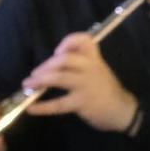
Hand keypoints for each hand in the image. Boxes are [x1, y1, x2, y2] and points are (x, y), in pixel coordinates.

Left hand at [23, 32, 138, 132]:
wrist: (122, 110)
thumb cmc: (106, 89)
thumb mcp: (99, 70)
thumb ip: (81, 64)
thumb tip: (52, 65)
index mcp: (95, 59)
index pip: (84, 40)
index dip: (68, 42)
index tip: (57, 51)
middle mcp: (91, 69)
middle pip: (65, 59)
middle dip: (46, 65)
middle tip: (34, 74)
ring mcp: (86, 85)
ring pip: (60, 78)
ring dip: (40, 81)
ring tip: (28, 85)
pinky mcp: (82, 102)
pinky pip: (59, 104)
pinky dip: (43, 106)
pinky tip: (32, 108)